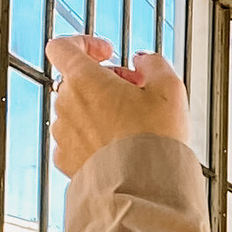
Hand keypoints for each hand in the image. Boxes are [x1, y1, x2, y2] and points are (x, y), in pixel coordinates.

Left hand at [49, 38, 190, 176]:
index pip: (62, 46)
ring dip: (99, 109)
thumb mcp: (169, 88)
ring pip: (76, 110)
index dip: (84, 43)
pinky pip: (76, 139)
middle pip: (76, 79)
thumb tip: (144, 60)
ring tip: (130, 122)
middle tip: (134, 92)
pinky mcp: (67, 161)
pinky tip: (118, 145)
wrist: (143, 188)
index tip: (105, 52)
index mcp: (84, 80)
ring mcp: (63, 134)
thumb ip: (153, 63)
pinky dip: (93, 137)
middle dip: (104, 80)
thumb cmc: (154, 138)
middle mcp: (66, 104)